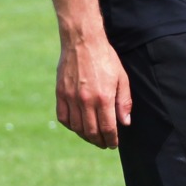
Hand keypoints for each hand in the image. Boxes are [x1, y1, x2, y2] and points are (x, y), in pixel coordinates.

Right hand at [56, 34, 130, 149]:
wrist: (82, 41)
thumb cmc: (105, 58)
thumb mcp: (121, 78)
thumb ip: (123, 102)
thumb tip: (124, 122)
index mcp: (104, 97)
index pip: (107, 128)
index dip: (111, 140)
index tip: (113, 144)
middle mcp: (86, 100)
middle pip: (91, 131)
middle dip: (99, 141)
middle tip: (104, 143)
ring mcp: (71, 97)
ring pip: (77, 127)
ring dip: (85, 136)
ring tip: (92, 137)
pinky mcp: (60, 93)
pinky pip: (63, 117)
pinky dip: (70, 126)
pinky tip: (77, 126)